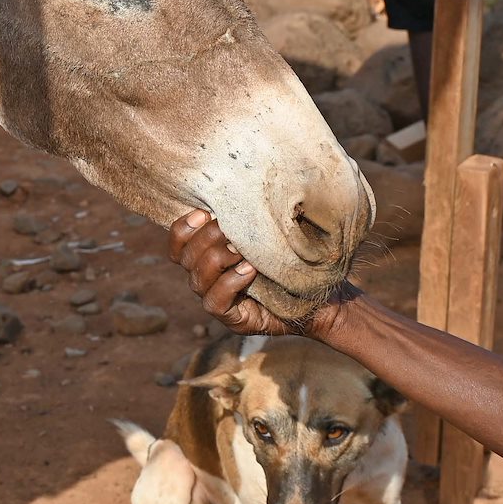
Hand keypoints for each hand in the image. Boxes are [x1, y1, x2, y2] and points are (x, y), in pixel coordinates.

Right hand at [167, 211, 353, 340]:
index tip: (203, 212)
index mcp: (209, 256)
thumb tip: (246, 184)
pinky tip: (249, 271)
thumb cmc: (297, 258)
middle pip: (185, 258)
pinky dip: (230, 283)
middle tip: (230, 229)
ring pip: (197, 279)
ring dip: (218, 259)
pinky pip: (214, 302)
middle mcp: (207, 278)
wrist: (324, 296)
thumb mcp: (274, 232)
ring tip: (243, 250)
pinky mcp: (232, 319)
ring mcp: (217, 300)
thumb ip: (254, 217)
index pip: (178, 244)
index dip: (182, 229)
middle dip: (206, 239)